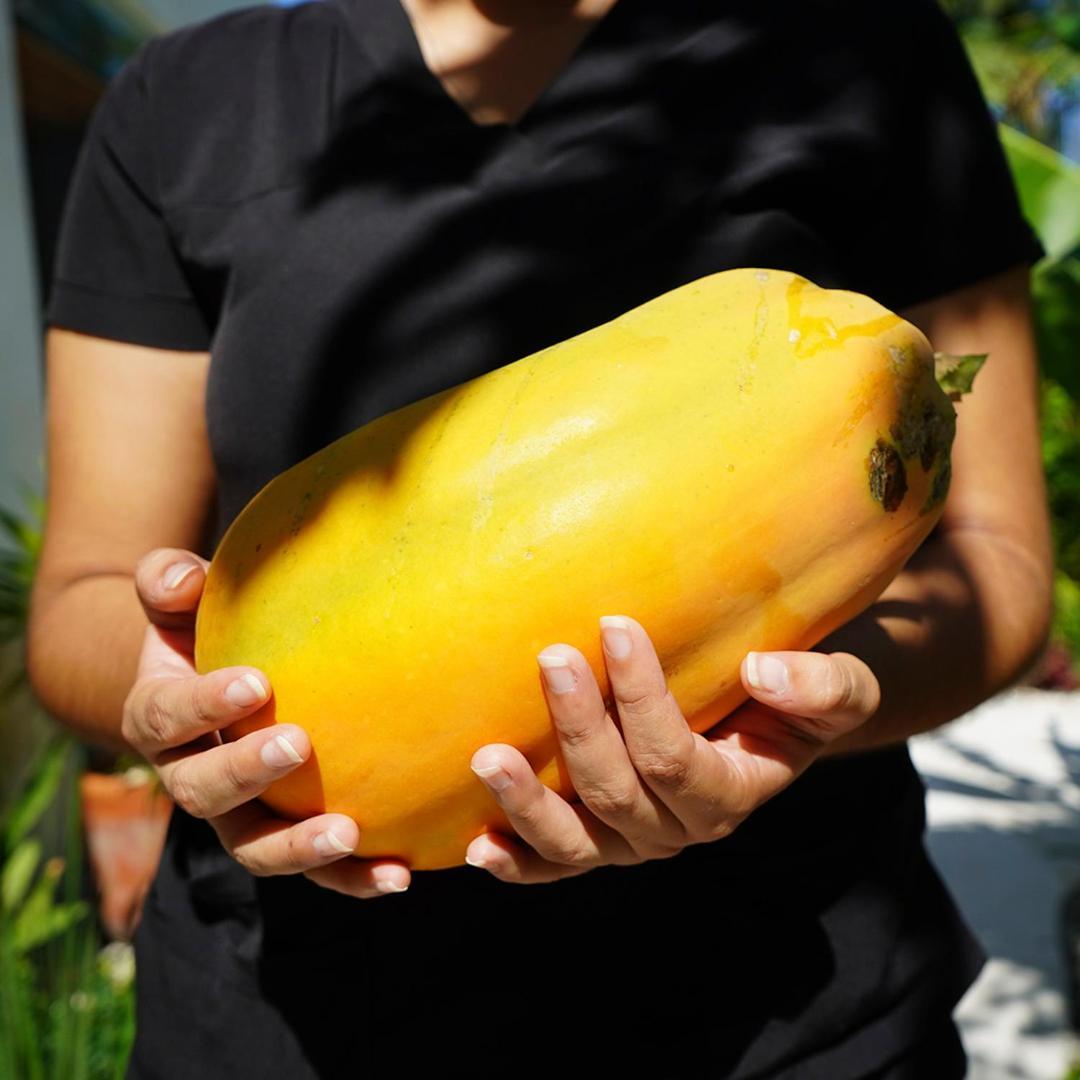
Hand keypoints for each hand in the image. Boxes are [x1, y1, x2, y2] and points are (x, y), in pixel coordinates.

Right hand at [121, 548, 409, 897]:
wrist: (219, 687)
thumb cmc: (206, 631)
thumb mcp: (181, 601)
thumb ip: (170, 584)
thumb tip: (181, 576)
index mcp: (160, 719)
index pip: (166, 716)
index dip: (203, 705)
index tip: (255, 682)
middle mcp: (190, 777)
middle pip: (203, 793)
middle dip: (246, 773)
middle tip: (297, 744)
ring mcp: (238, 816)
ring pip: (255, 848)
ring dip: (299, 847)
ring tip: (349, 834)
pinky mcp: (285, 837)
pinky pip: (314, 868)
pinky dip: (352, 877)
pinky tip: (400, 873)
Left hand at [465, 615, 878, 882]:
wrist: (770, 717)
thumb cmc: (796, 696)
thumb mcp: (839, 686)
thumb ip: (821, 686)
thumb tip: (763, 673)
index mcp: (730, 795)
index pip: (677, 758)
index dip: (644, 699)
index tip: (615, 625)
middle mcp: (676, 831)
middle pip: (617, 794)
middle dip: (580, 727)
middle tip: (552, 657)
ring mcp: (629, 842)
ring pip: (574, 844)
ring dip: (528, 804)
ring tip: (486, 758)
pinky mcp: (593, 838)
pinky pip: (552, 865)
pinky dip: (515, 860)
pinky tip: (476, 846)